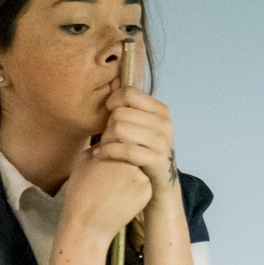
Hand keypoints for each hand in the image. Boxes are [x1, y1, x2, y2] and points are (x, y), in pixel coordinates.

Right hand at [56, 134, 149, 241]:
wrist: (88, 224)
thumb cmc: (81, 192)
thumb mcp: (84, 160)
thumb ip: (101, 144)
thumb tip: (111, 134)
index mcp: (111, 148)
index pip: (118, 130)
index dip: (110, 139)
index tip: (103, 152)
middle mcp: (129, 158)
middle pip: (131, 144)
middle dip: (123, 150)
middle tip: (110, 168)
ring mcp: (141, 174)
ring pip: (139, 161)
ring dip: (130, 165)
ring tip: (114, 181)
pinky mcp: (147, 189)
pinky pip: (144, 178)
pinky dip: (136, 182)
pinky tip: (121, 191)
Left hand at [96, 84, 177, 202]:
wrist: (160, 183)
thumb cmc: (144, 150)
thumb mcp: (143, 126)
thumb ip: (130, 108)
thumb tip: (112, 81)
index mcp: (161, 110)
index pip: (129, 93)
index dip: (113, 100)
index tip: (108, 112)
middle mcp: (164, 123)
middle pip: (120, 112)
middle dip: (108, 124)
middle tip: (106, 135)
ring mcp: (162, 142)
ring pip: (120, 129)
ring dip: (106, 139)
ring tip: (103, 144)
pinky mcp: (156, 159)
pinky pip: (124, 150)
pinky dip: (107, 152)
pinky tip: (99, 154)